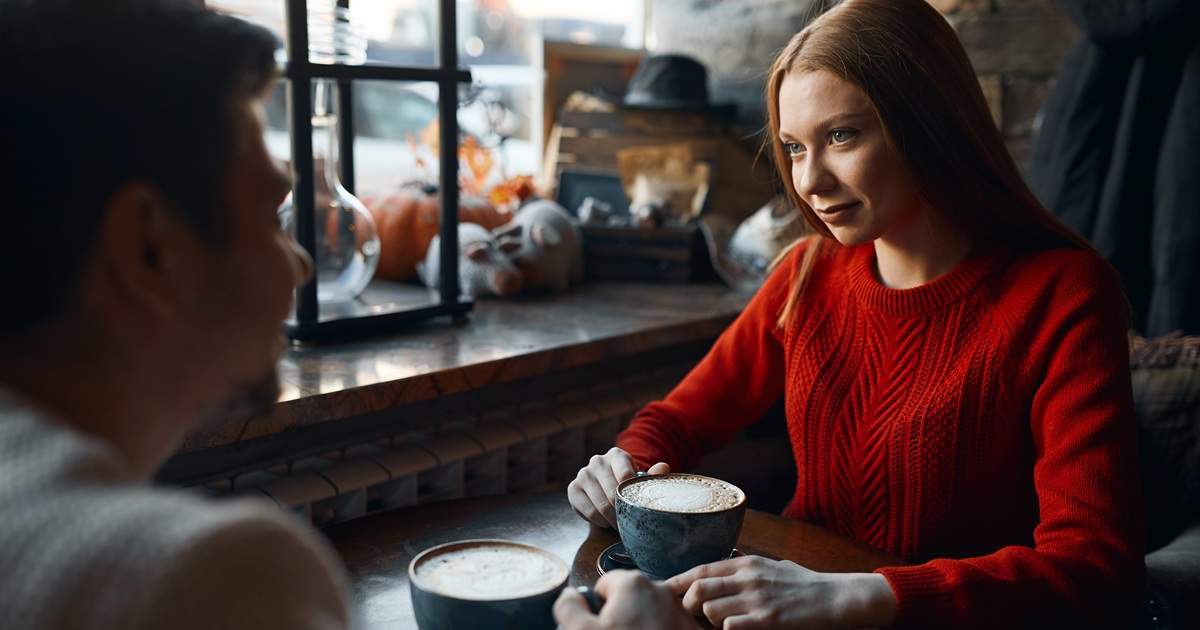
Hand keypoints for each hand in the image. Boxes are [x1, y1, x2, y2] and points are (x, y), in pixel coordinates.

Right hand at [554, 569, 699, 629]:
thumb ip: (568, 609)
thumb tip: (568, 595)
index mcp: (632, 584)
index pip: (605, 584)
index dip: (599, 607)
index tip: (603, 626)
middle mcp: (659, 589)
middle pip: (629, 597)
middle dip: (622, 615)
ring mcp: (679, 608)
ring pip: (650, 611)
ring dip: (643, 624)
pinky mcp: (691, 627)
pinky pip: (669, 624)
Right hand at [567, 446, 668, 527]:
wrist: (608, 487)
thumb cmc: (628, 484)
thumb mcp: (642, 479)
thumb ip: (653, 475)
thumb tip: (663, 467)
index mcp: (616, 455)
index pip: (625, 475)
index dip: (632, 496)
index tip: (638, 508)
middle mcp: (597, 461)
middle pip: (612, 492)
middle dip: (622, 512)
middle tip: (629, 524)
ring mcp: (583, 474)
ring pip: (600, 504)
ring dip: (612, 519)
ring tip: (619, 525)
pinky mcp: (573, 488)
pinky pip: (587, 511)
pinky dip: (599, 521)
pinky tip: (606, 522)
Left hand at [666, 555, 896, 628]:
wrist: (834, 597)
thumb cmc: (802, 583)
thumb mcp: (770, 566)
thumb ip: (744, 566)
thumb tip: (722, 566)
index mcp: (747, 564)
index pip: (701, 570)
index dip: (679, 581)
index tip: (665, 589)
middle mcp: (749, 578)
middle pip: (699, 588)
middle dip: (688, 604)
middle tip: (691, 614)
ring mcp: (758, 599)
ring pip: (711, 610)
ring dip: (709, 621)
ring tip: (718, 625)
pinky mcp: (769, 619)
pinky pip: (732, 626)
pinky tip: (734, 629)